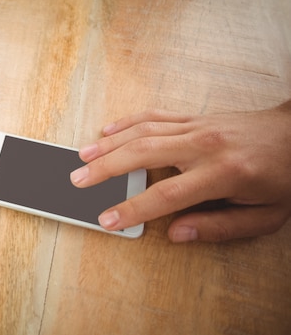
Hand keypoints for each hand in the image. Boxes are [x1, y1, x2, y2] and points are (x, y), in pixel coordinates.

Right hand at [70, 102, 290, 241]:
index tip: (107, 219)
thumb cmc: (284, 177)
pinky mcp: (194, 117)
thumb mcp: (264, 215)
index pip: (166, 194)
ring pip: (142, 131)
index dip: (132, 209)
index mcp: (222, 174)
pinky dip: (128, 121)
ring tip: (82, 156)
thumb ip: (219, 227)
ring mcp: (197, 127)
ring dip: (109, 144)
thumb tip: (177, 232)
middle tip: (78, 181)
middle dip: (105, 169)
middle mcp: (204, 146)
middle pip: (142, 154)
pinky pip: (155, 115)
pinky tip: (107, 130)